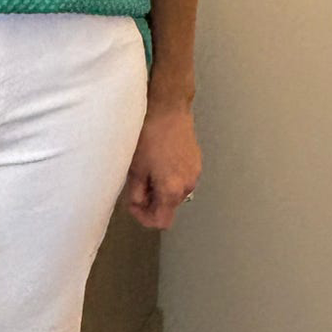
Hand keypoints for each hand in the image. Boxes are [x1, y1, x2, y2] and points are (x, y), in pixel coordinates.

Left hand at [122, 100, 201, 230]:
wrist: (169, 110)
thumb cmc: (149, 136)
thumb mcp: (135, 168)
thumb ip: (136, 193)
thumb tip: (138, 203)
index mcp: (172, 190)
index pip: (161, 221)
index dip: (144, 217)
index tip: (134, 204)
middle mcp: (188, 186)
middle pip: (168, 207)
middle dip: (151, 201)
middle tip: (137, 184)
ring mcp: (195, 174)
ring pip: (175, 193)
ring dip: (161, 189)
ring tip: (147, 170)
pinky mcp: (197, 163)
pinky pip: (182, 179)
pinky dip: (170, 178)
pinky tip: (159, 162)